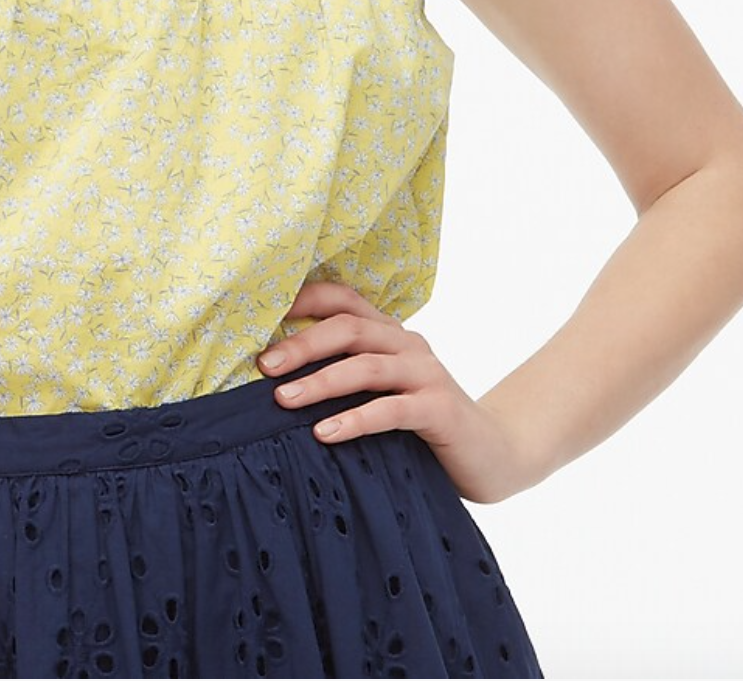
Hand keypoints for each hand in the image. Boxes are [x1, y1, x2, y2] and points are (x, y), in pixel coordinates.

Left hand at [257, 281, 534, 503]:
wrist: (494, 454)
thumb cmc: (422, 424)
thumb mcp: (381, 392)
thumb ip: (345, 376)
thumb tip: (274, 380)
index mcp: (389, 333)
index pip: (343, 299)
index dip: (303, 300)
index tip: (260, 316)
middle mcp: (407, 344)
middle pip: (347, 329)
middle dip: (301, 345)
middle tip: (264, 366)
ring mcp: (427, 374)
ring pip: (365, 367)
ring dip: (320, 382)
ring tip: (283, 400)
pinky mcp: (440, 409)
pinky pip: (391, 409)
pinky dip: (355, 419)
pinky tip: (325, 432)